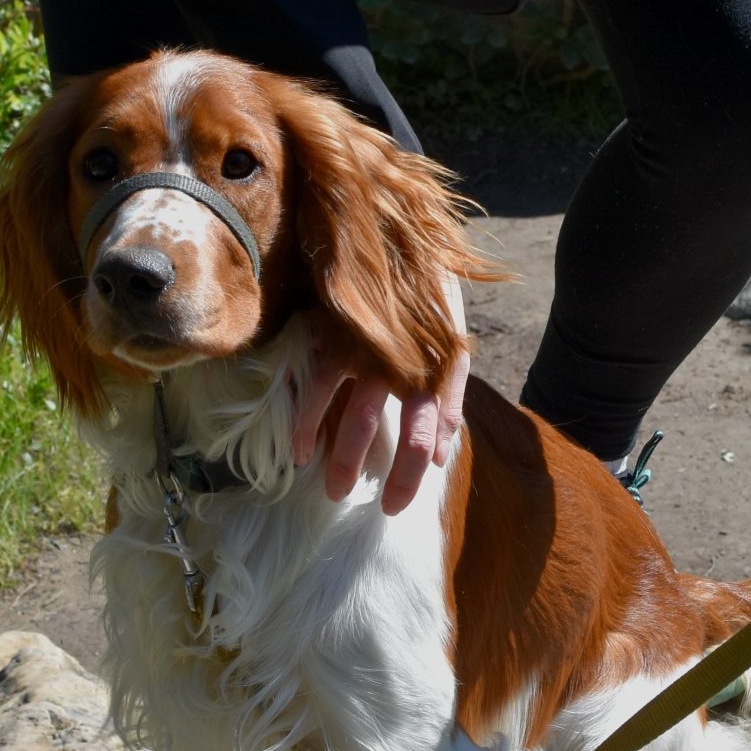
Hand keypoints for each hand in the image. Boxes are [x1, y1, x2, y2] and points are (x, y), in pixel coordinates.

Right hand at [289, 290, 469, 516]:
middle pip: (390, 436)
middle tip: (355, 502)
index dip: (409, 478)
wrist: (396, 244)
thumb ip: (448, 404)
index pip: (424, 438)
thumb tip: (440, 459)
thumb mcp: (450, 351)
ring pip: (353, 418)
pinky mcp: (336, 338)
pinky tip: (300, 449)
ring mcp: (368, 354)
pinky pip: (318, 388)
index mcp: (434, 373)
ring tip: (329, 488)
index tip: (393, 506)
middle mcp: (403, 368)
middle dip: (374, 474)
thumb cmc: (426, 306)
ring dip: (339, 458)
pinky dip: (308, 423)